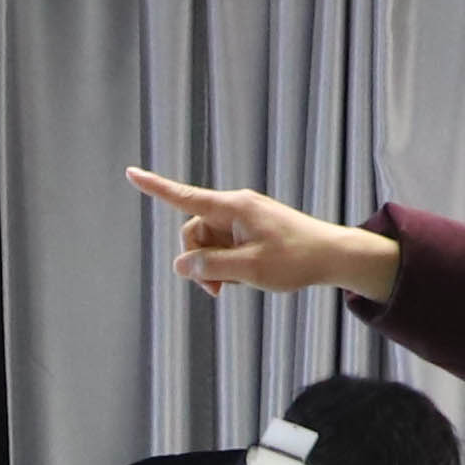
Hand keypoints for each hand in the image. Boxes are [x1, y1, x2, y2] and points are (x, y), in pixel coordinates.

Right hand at [133, 169, 395, 303]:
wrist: (333, 256)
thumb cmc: (295, 259)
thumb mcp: (250, 269)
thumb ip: (211, 267)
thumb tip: (180, 265)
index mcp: (234, 208)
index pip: (185, 197)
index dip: (155, 187)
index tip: (131, 173)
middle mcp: (235, 209)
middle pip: (194, 232)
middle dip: (197, 261)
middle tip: (216, 291)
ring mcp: (243, 220)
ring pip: (208, 243)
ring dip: (213, 267)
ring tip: (235, 286)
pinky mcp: (251, 231)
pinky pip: (224, 247)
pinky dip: (226, 265)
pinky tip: (244, 278)